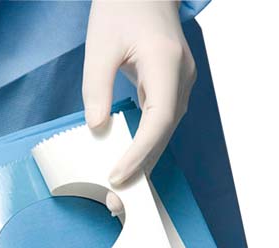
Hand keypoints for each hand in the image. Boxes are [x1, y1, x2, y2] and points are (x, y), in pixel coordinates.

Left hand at [83, 0, 195, 214]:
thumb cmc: (121, 8)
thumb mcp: (100, 46)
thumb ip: (97, 87)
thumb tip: (98, 128)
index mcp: (166, 65)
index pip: (158, 120)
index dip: (139, 153)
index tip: (117, 177)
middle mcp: (181, 77)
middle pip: (164, 132)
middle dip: (141, 167)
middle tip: (115, 197)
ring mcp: (180, 81)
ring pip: (164, 129)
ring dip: (144, 159)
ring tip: (120, 187)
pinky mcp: (171, 84)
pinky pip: (160, 120)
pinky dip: (145, 142)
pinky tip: (128, 160)